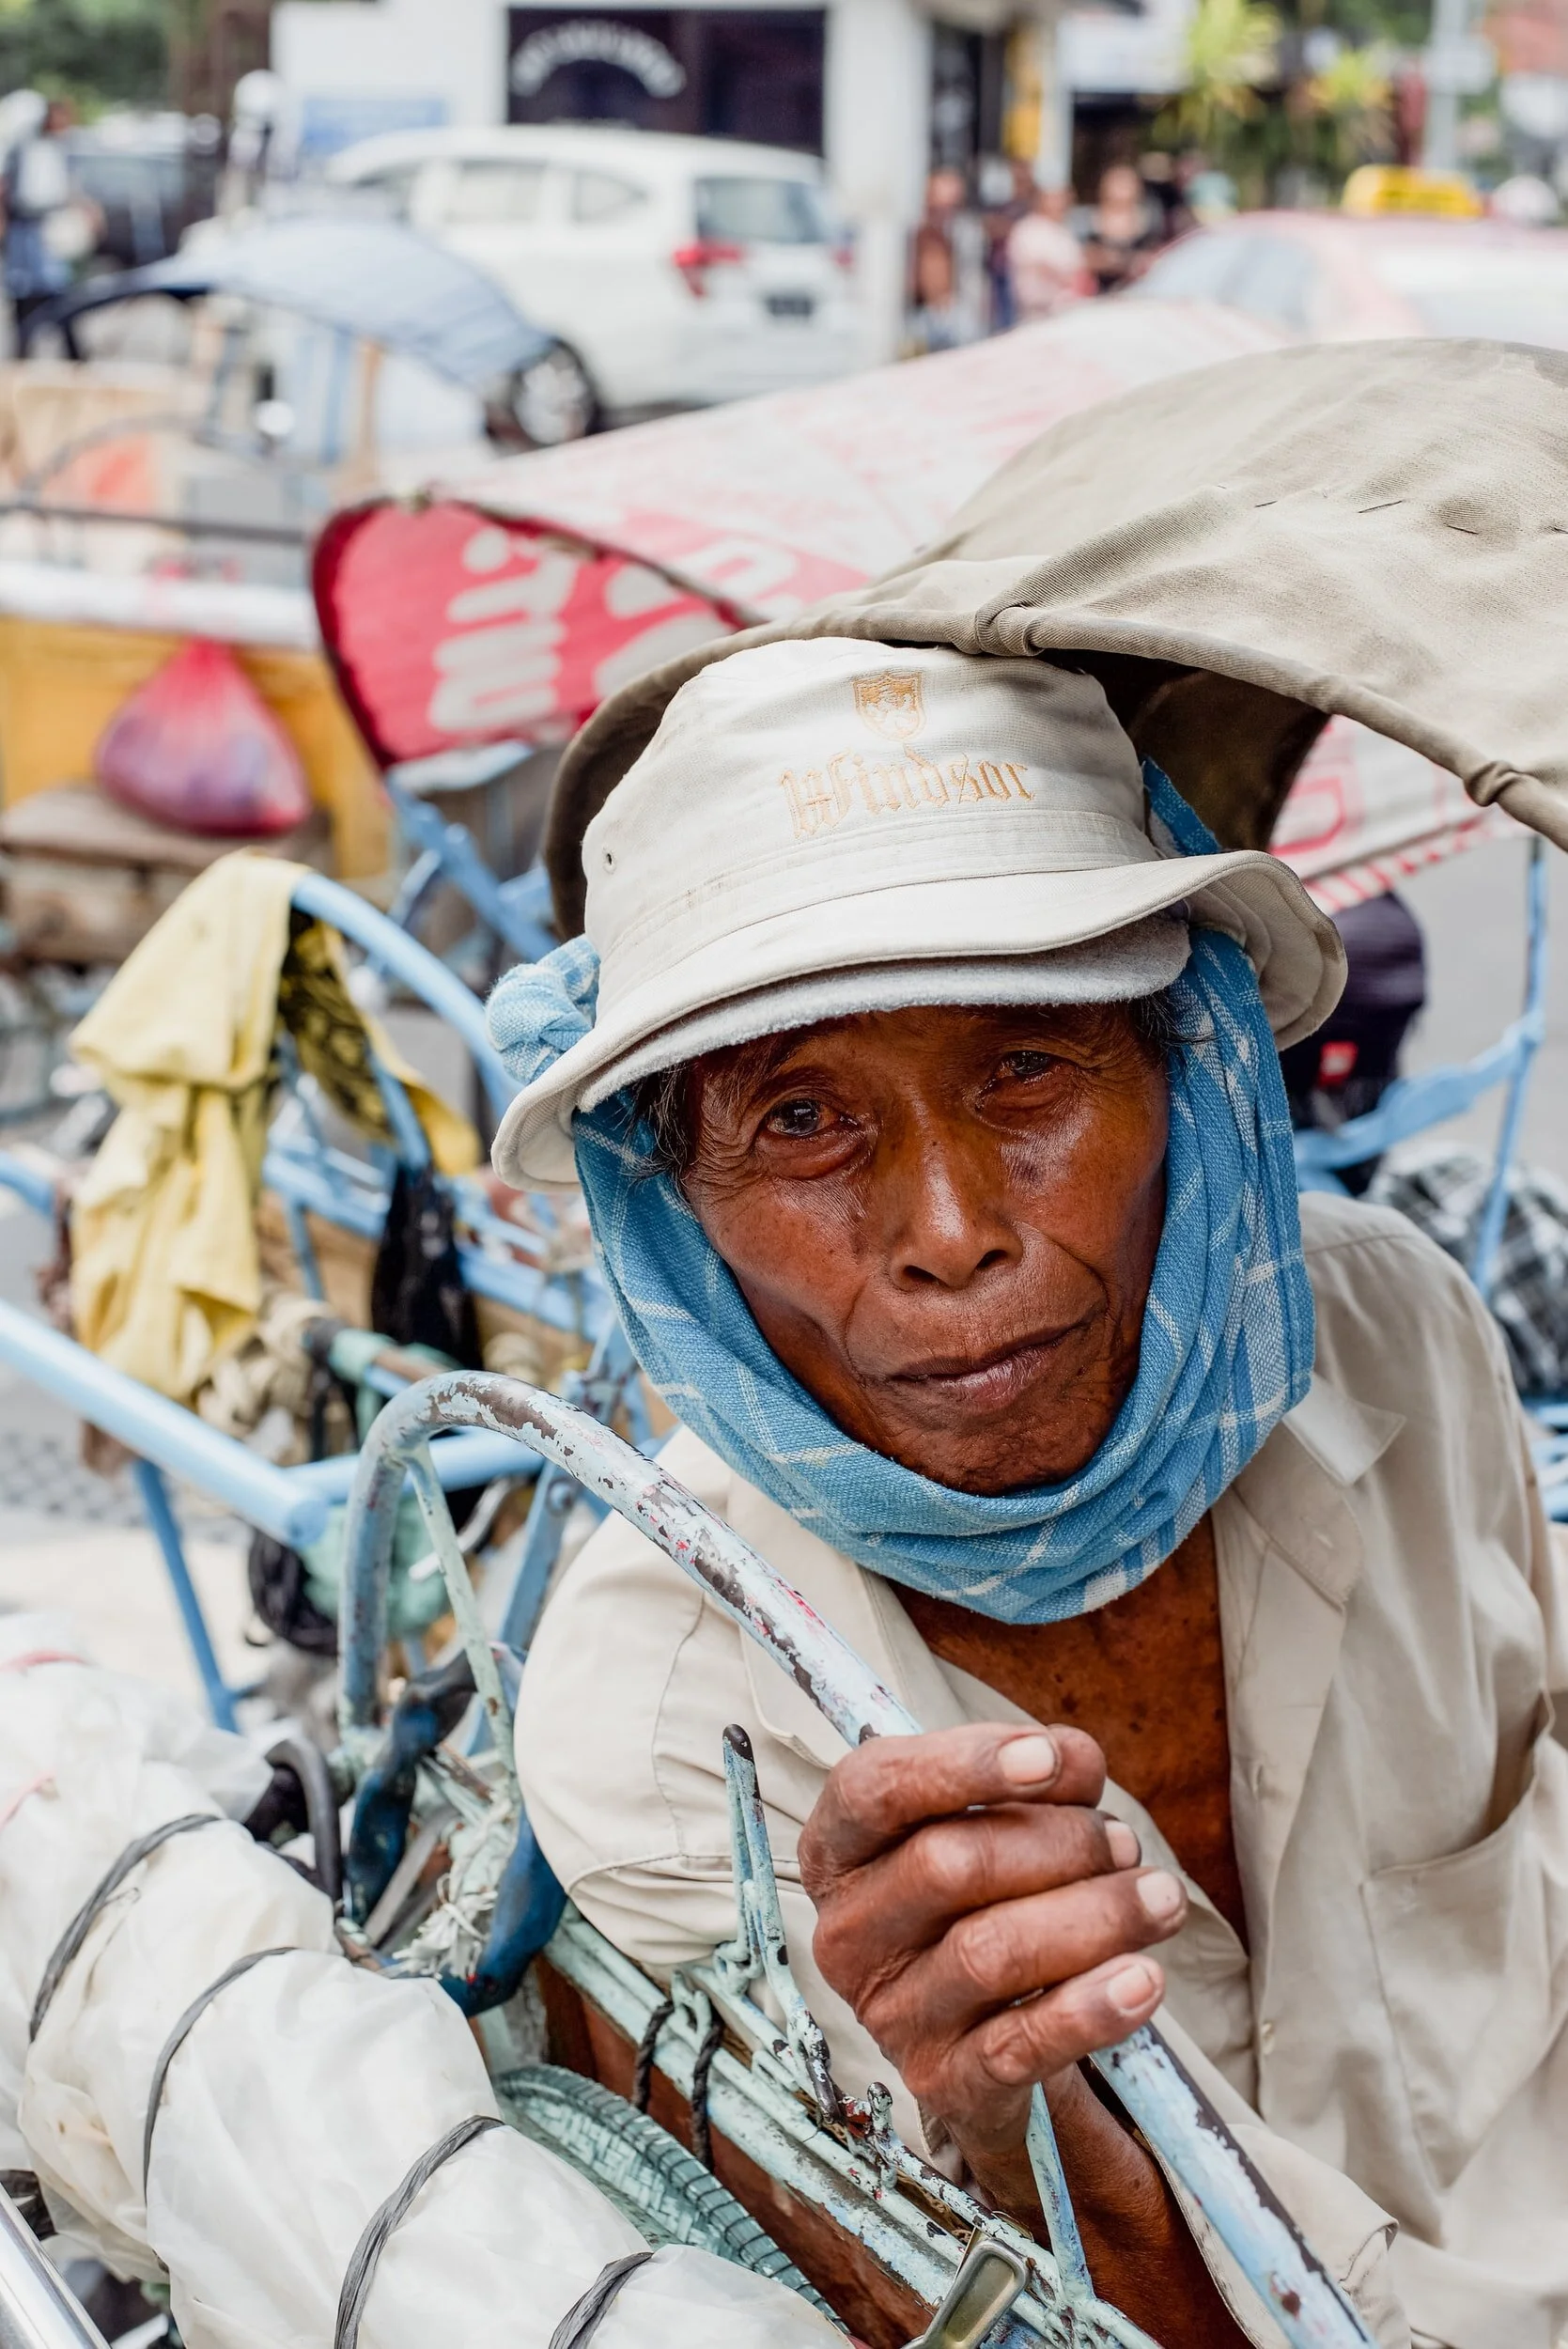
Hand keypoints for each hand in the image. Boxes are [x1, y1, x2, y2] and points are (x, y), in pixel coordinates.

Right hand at [798, 1722, 1247, 2343]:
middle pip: (948, 1865)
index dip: (964, 1765)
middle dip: (1058, 1842)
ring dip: (1095, 1916)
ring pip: (991, 1952)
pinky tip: (1144, 1979)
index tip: (1048, 1757)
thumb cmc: (981, 1896)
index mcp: (839, 1849)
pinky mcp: (944, 2081)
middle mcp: (848, 1931)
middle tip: (1123, 1840)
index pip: (875, 1788)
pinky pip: (1021, 2045)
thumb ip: (1024, 1776)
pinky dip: (1091, 2009)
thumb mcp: (984, 1822)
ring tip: (1159, 1897)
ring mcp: (890, 2013)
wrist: (975, 2032)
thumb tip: (1072, 1761)